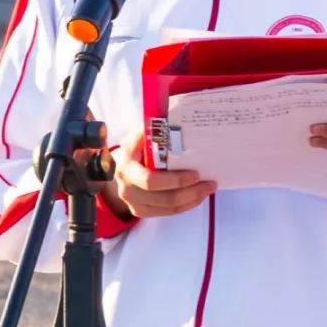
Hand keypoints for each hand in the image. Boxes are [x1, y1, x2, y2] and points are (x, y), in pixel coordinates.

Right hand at [100, 129, 216, 219]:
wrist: (116, 165)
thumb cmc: (134, 146)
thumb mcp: (139, 134)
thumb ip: (155, 129)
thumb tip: (180, 113)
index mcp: (127, 165)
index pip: (151, 180)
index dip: (175, 180)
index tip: (196, 174)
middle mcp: (127, 188)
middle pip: (164, 198)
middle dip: (191, 192)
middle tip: (210, 183)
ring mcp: (133, 203)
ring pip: (168, 208)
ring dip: (192, 200)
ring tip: (208, 189)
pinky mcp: (140, 211)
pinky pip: (167, 213)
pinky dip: (185, 206)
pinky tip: (197, 196)